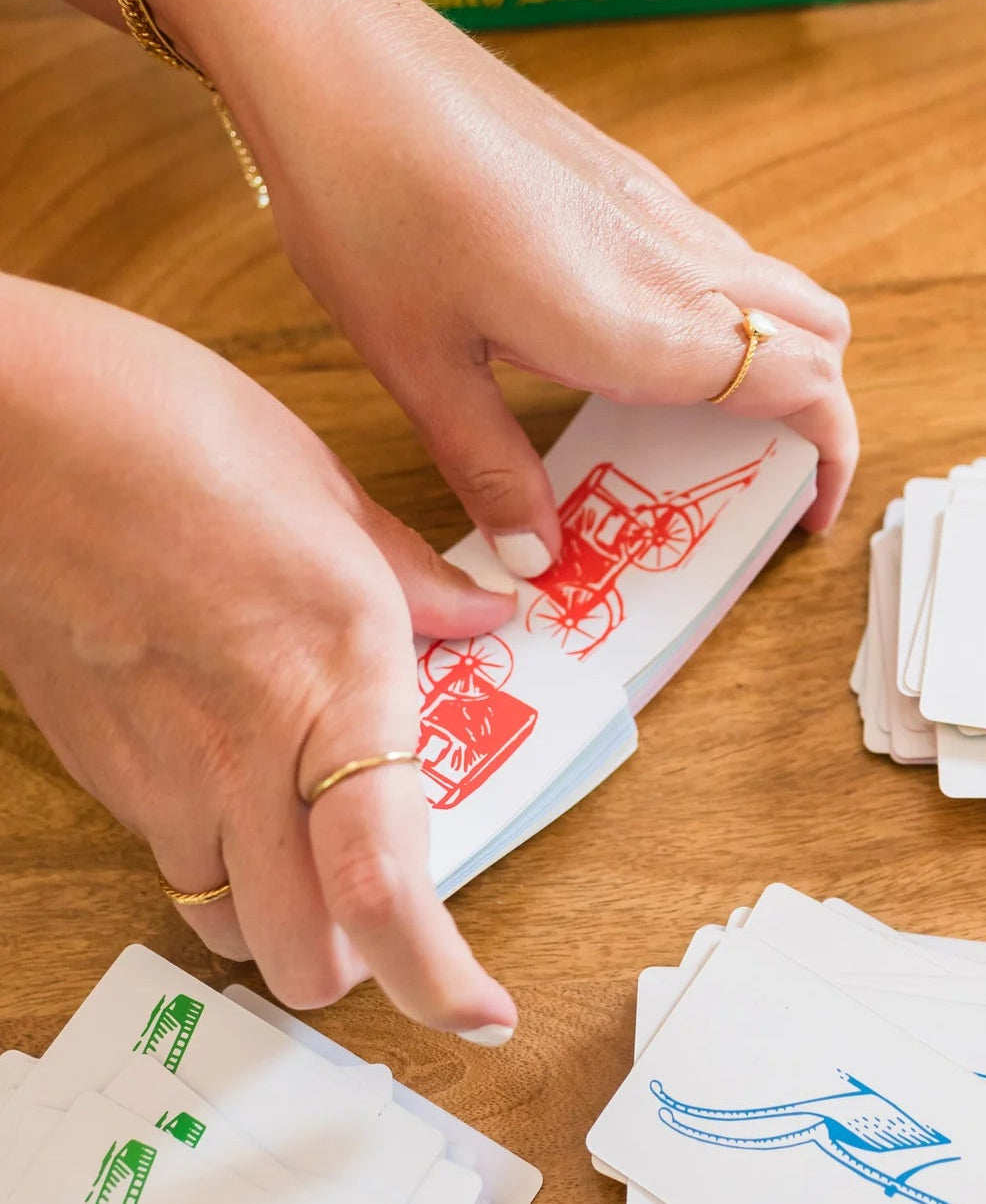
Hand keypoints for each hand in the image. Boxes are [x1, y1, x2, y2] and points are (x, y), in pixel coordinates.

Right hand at [0, 278, 518, 1038]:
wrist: (13, 426)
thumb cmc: (172, 434)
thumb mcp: (330, 493)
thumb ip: (419, 579)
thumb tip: (487, 613)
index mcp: (335, 673)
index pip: (383, 883)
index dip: (436, 976)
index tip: (477, 1010)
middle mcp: (249, 752)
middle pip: (304, 958)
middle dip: (359, 956)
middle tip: (392, 888)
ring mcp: (159, 775)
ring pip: (233, 924)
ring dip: (288, 914)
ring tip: (321, 829)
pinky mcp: (100, 771)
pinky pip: (176, 857)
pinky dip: (227, 850)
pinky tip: (245, 766)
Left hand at [171, 0, 857, 577]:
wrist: (339, 51)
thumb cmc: (371, 201)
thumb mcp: (423, 367)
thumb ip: (493, 471)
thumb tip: (536, 555)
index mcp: (642, 320)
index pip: (804, 382)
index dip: (830, 453)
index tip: (804, 510)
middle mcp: (675, 256)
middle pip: (818, 330)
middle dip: (819, 410)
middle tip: (762, 472)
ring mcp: (658, 206)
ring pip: (775, 286)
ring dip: (773, 356)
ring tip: (701, 422)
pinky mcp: (627, 176)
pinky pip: (718, 252)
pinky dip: (724, 311)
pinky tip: (640, 344)